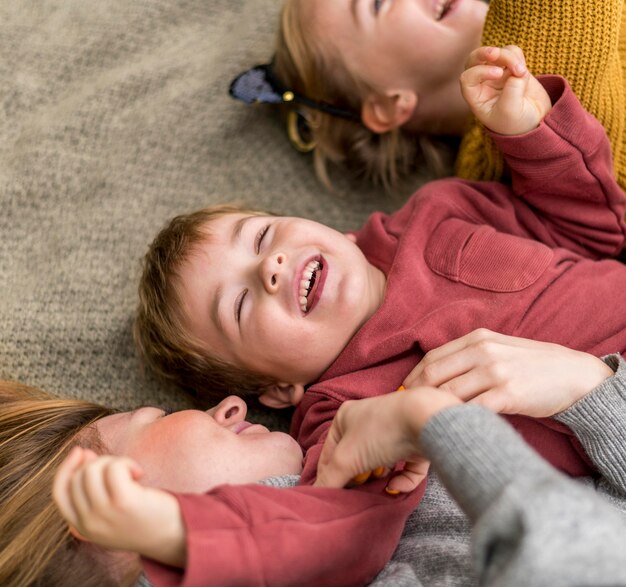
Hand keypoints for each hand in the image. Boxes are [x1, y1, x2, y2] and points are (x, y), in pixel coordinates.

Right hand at [53, 447, 185, 566]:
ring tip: (131, 472)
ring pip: (93, 469)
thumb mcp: (111, 512)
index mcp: (83, 527)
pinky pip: (114, 468)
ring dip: (114, 462)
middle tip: (121, 468)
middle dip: (99, 462)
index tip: (81, 451)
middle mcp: (89, 523)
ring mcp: (104, 513)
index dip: (66, 468)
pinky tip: (139, 473)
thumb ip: (94, 492)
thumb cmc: (144, 517)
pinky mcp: (123, 502)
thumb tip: (84, 454)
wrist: (172, 535)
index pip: (59, 493)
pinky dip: (126, 463)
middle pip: (78, 477)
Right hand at [315, 388, 460, 492]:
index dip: (327, 473)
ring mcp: (395, 431)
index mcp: (347, 416)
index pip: (330, 450)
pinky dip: (402, 480)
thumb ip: (329, 480)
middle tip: (355, 493)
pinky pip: (406, 467)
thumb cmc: (379, 432)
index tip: (329, 495)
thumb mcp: (346, 459)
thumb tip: (317, 496)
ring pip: (382, 462)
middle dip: (357, 477)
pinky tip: (396, 486)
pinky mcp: (416, 443)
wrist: (425, 419)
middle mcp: (369, 420)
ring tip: (376, 489)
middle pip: (356, 457)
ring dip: (379, 478)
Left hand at [403, 329, 613, 417]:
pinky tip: (452, 429)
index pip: (432, 358)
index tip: (405, 393)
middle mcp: (483, 351)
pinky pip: (472, 410)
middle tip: (409, 412)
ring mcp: (496, 372)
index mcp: (477, 338)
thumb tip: (434, 373)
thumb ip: (470, 356)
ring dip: (434, 410)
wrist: (574, 375)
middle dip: (417, 396)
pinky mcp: (508, 394)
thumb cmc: (532, 365)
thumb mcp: (499, 348)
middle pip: (434, 375)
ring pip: (449, 394)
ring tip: (425, 424)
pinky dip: (458, 420)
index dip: (414, 378)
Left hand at [460, 46, 551, 134]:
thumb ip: (512, 89)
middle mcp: (482, 83)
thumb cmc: (515, 122)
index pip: (467, 78)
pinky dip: (517, 56)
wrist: (534, 122)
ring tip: (521, 72)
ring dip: (508, 57)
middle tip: (495, 53)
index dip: (479, 71)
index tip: (498, 74)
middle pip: (475, 59)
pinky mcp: (511, 67)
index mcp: (475, 97)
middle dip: (484, 53)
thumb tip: (517, 70)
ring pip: (497, 53)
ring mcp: (497, 74)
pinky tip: (523, 71)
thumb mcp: (510, 111)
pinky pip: (511, 52)